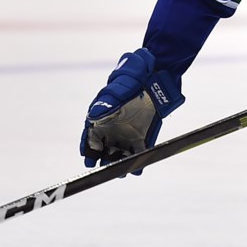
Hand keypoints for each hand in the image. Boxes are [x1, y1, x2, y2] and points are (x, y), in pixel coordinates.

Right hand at [80, 48, 184, 171]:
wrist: (158, 74)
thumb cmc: (135, 75)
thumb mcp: (121, 83)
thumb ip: (109, 99)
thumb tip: (95, 113)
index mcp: (102, 116)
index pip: (90, 136)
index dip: (88, 148)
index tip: (88, 158)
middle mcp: (112, 128)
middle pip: (103, 149)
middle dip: (102, 160)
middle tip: (103, 170)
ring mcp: (127, 134)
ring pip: (119, 154)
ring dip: (119, 164)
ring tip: (120, 172)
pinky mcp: (143, 137)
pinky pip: (139, 152)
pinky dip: (138, 161)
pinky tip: (137, 169)